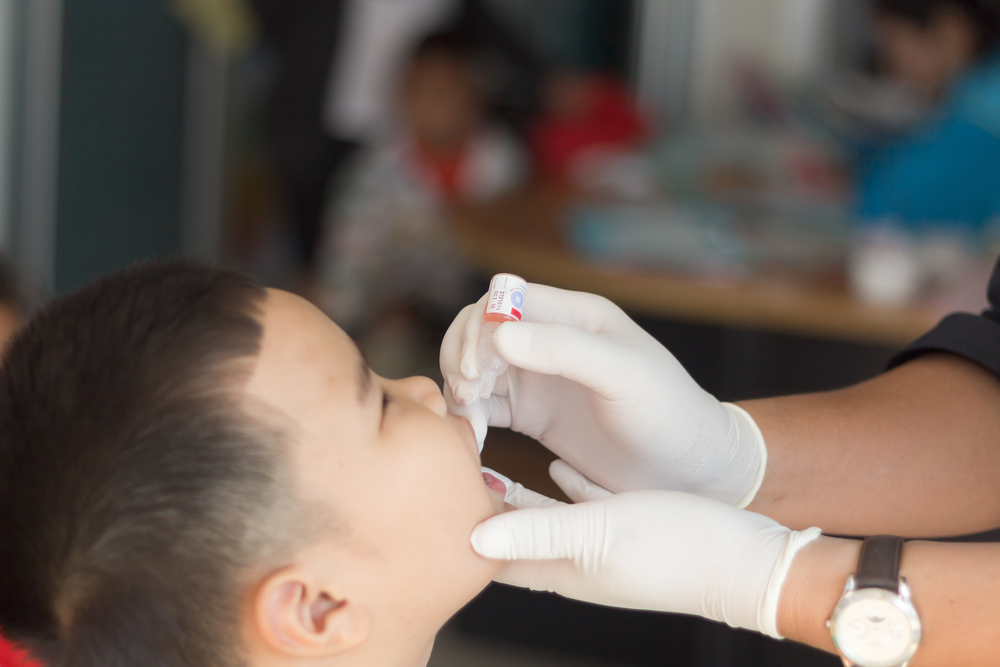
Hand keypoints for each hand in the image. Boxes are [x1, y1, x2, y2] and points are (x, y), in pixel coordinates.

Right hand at [441, 283, 764, 504]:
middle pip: (480, 331)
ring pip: (476, 368)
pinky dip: (469, 416)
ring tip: (469, 417)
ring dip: (461, 386)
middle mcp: (551, 341)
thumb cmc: (668, 413)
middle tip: (467, 395)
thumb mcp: (623, 375)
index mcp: (574, 316)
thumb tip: (499, 334)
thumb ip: (564, 350)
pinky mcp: (532, 415)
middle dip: (462, 357)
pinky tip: (475, 437)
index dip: (478, 330)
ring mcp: (539, 378)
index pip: (503, 301)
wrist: (689, 471)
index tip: (479, 372)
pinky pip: (484, 407)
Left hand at [476, 461, 819, 637]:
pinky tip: (558, 467)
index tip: (434, 488)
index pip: (490, 552)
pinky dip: (563, 490)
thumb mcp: (600, 531)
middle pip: (509, 536)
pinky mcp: (626, 532)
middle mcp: (572, 563)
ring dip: (516, 497)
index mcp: (559, 568)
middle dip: (481, 507)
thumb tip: (472, 535)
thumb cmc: (676, 547)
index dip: (458, 524)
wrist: (747, 562)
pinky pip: (581, 510)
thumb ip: (538, 530)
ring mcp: (599, 549)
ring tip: (489, 462)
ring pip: (542, 521)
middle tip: (453, 467)